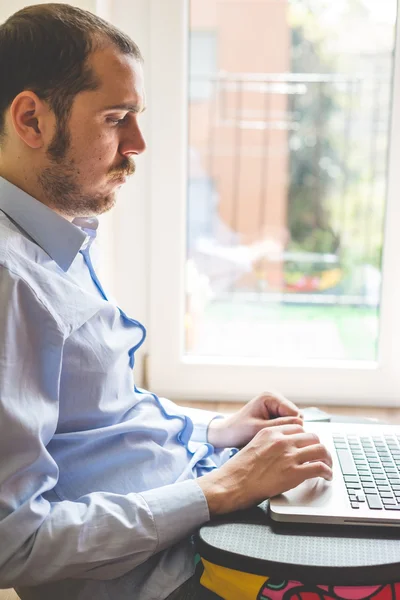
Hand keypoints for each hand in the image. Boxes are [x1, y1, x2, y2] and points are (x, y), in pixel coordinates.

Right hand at [198, 423, 332, 514]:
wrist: (232, 483)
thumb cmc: (239, 470)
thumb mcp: (254, 446)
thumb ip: (271, 444)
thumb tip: (284, 451)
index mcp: (270, 432)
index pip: (298, 427)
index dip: (306, 437)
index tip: (309, 444)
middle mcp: (281, 440)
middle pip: (312, 436)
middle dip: (319, 446)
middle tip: (321, 455)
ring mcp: (289, 455)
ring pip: (320, 450)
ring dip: (327, 458)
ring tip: (328, 466)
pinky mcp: (294, 473)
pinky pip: (320, 468)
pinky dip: (327, 472)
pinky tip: (327, 476)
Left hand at [207, 391, 302, 448]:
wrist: (226, 434)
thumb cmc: (239, 431)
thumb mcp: (259, 429)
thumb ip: (280, 425)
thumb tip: (301, 423)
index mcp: (271, 397)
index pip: (294, 413)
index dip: (291, 429)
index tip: (280, 440)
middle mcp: (276, 398)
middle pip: (296, 418)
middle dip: (288, 431)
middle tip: (274, 441)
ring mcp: (276, 406)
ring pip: (293, 423)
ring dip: (285, 433)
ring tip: (271, 440)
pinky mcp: (276, 415)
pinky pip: (287, 426)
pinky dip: (281, 434)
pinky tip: (271, 439)